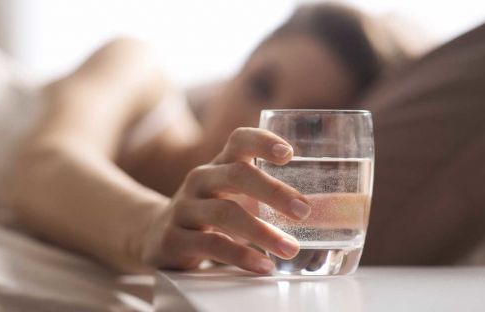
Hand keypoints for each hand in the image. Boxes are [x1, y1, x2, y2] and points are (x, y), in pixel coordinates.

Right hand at [139, 127, 310, 273]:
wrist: (154, 234)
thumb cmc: (209, 213)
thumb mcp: (230, 195)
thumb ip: (266, 195)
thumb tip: (330, 210)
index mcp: (218, 165)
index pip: (239, 140)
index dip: (263, 141)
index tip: (289, 153)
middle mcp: (200, 180)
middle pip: (235, 174)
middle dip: (273, 191)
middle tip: (303, 211)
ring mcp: (184, 208)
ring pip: (224, 212)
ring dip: (262, 231)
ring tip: (290, 248)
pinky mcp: (174, 238)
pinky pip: (210, 244)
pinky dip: (240, 255)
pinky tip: (262, 265)